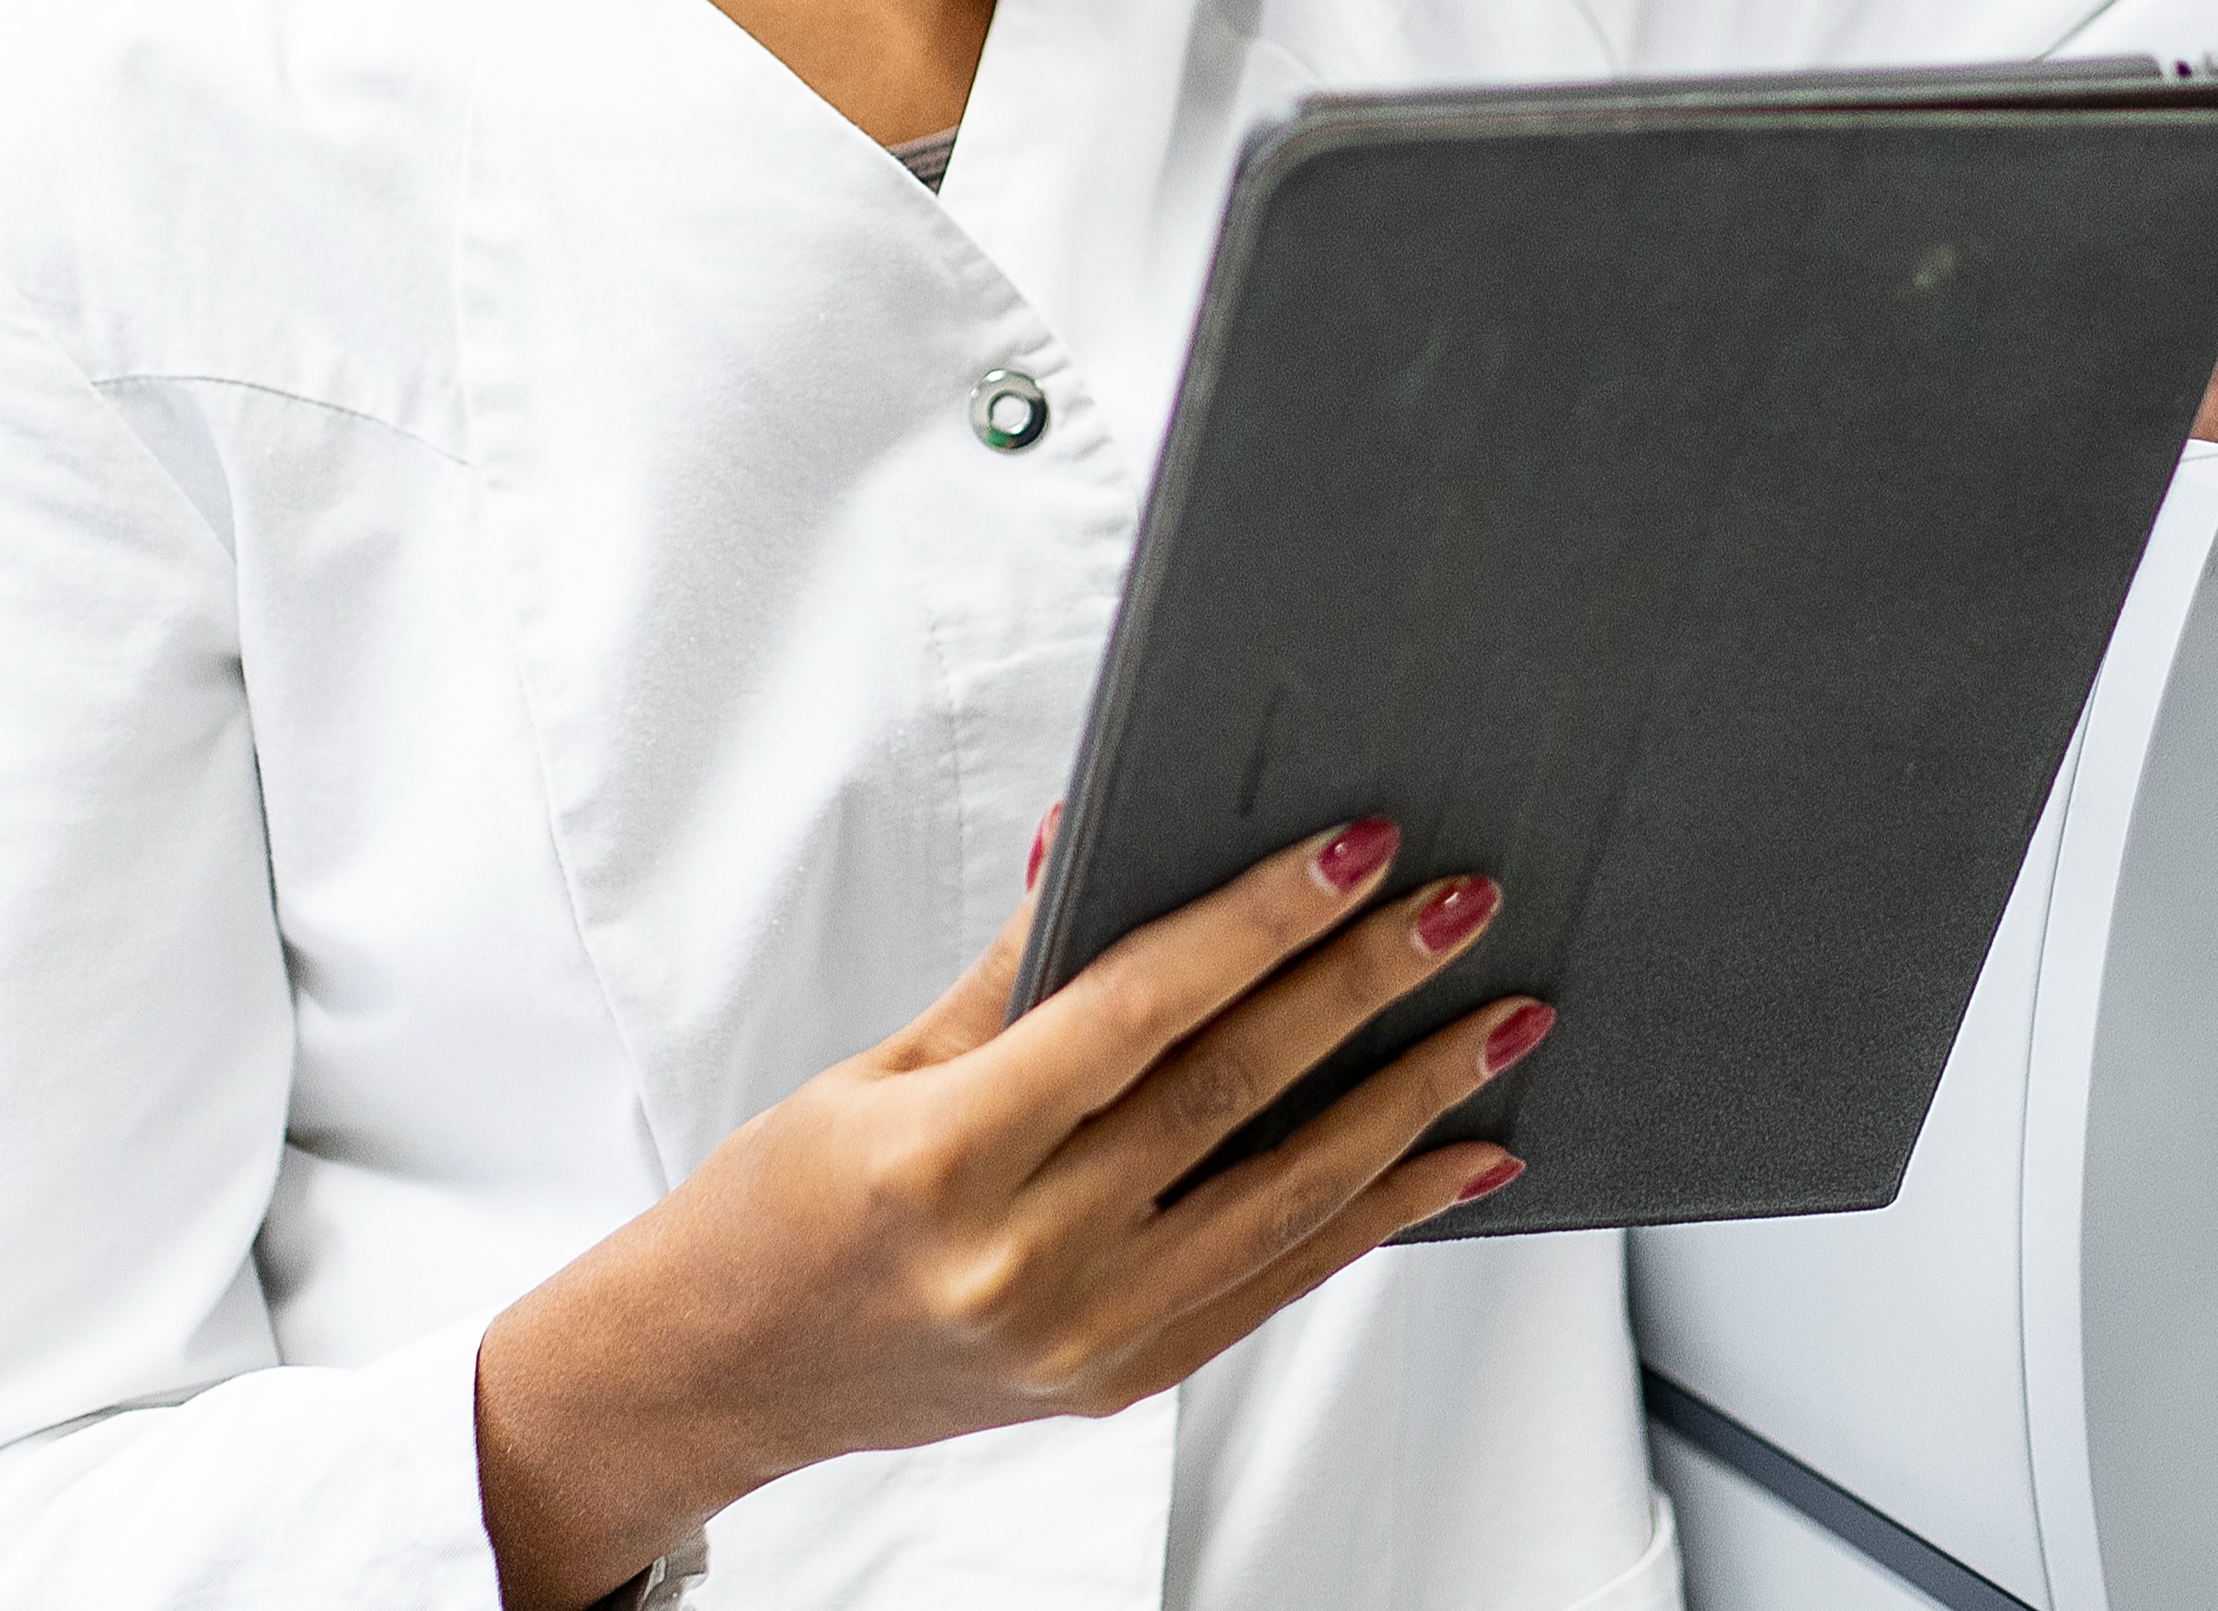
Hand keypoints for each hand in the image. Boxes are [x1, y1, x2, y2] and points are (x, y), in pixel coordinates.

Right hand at [465, 817, 1544, 1607]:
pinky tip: (1455, 1155)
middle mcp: (1025, 1259)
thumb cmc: (776, 1210)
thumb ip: (1011, 972)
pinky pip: (1275, 1284)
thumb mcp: (875, 1069)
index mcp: (947, 1157)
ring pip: (1286, 1199)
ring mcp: (1082, 1335)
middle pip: (1234, 1095)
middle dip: (1365, 990)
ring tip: (1499, 1022)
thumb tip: (1091, 836)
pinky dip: (1377, 1216)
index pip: (1142, 1011)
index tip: (1356, 851)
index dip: (1261, 922)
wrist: (718, 1374)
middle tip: (1462, 907)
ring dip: (1413, 1105)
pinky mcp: (1116, 1381)